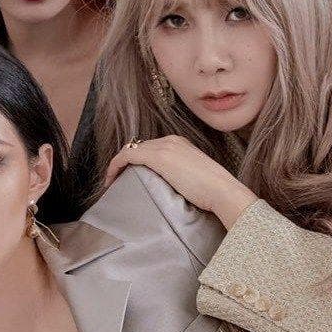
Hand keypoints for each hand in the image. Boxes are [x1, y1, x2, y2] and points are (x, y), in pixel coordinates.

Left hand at [105, 136, 257, 228]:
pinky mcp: (157, 156)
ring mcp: (164, 146)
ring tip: (112, 182)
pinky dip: (115, 166)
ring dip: (118, 165)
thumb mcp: (195, 178)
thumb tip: (174, 189)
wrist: (221, 190)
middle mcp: (171, 140)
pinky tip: (110, 181)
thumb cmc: (214, 191)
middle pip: (139, 148)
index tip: (129, 177)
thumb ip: (182, 177)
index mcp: (181, 143)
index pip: (151, 148)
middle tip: (117, 181)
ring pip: (131, 150)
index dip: (136, 161)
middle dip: (125, 163)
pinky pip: (127, 156)